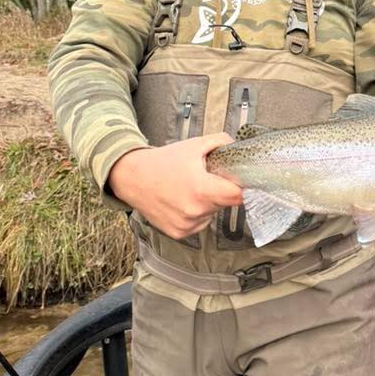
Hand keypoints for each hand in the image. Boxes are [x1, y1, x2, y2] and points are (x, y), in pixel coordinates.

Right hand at [108, 134, 242, 240]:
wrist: (132, 177)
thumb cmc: (163, 162)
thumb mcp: (194, 145)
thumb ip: (221, 142)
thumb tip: (238, 147)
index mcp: (202, 190)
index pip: (238, 196)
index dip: (242, 187)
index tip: (241, 181)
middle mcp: (195, 211)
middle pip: (226, 204)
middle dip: (222, 191)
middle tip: (208, 179)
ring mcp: (187, 225)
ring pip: (212, 214)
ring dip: (208, 203)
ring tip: (190, 189)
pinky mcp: (179, 233)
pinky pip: (199, 223)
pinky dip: (196, 213)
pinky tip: (182, 200)